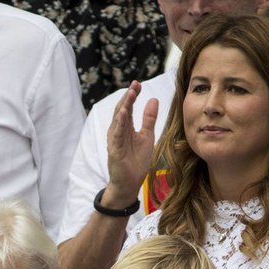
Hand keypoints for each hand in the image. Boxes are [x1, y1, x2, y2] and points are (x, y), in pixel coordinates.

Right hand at [106, 80, 158, 201]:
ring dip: (124, 106)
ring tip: (130, 94)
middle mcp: (118, 132)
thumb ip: (149, 119)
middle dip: (128, 97)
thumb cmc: (136, 162)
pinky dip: (119, 123)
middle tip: (135, 84)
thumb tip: (153, 99)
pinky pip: (116, 134)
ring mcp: (115, 141)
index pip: (128, 107)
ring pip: (118, 120)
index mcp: (126, 128)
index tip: (139, 84)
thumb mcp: (147, 136)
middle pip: (121, 110)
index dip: (133, 95)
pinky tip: (123, 113)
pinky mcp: (114, 150)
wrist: (130, 183)